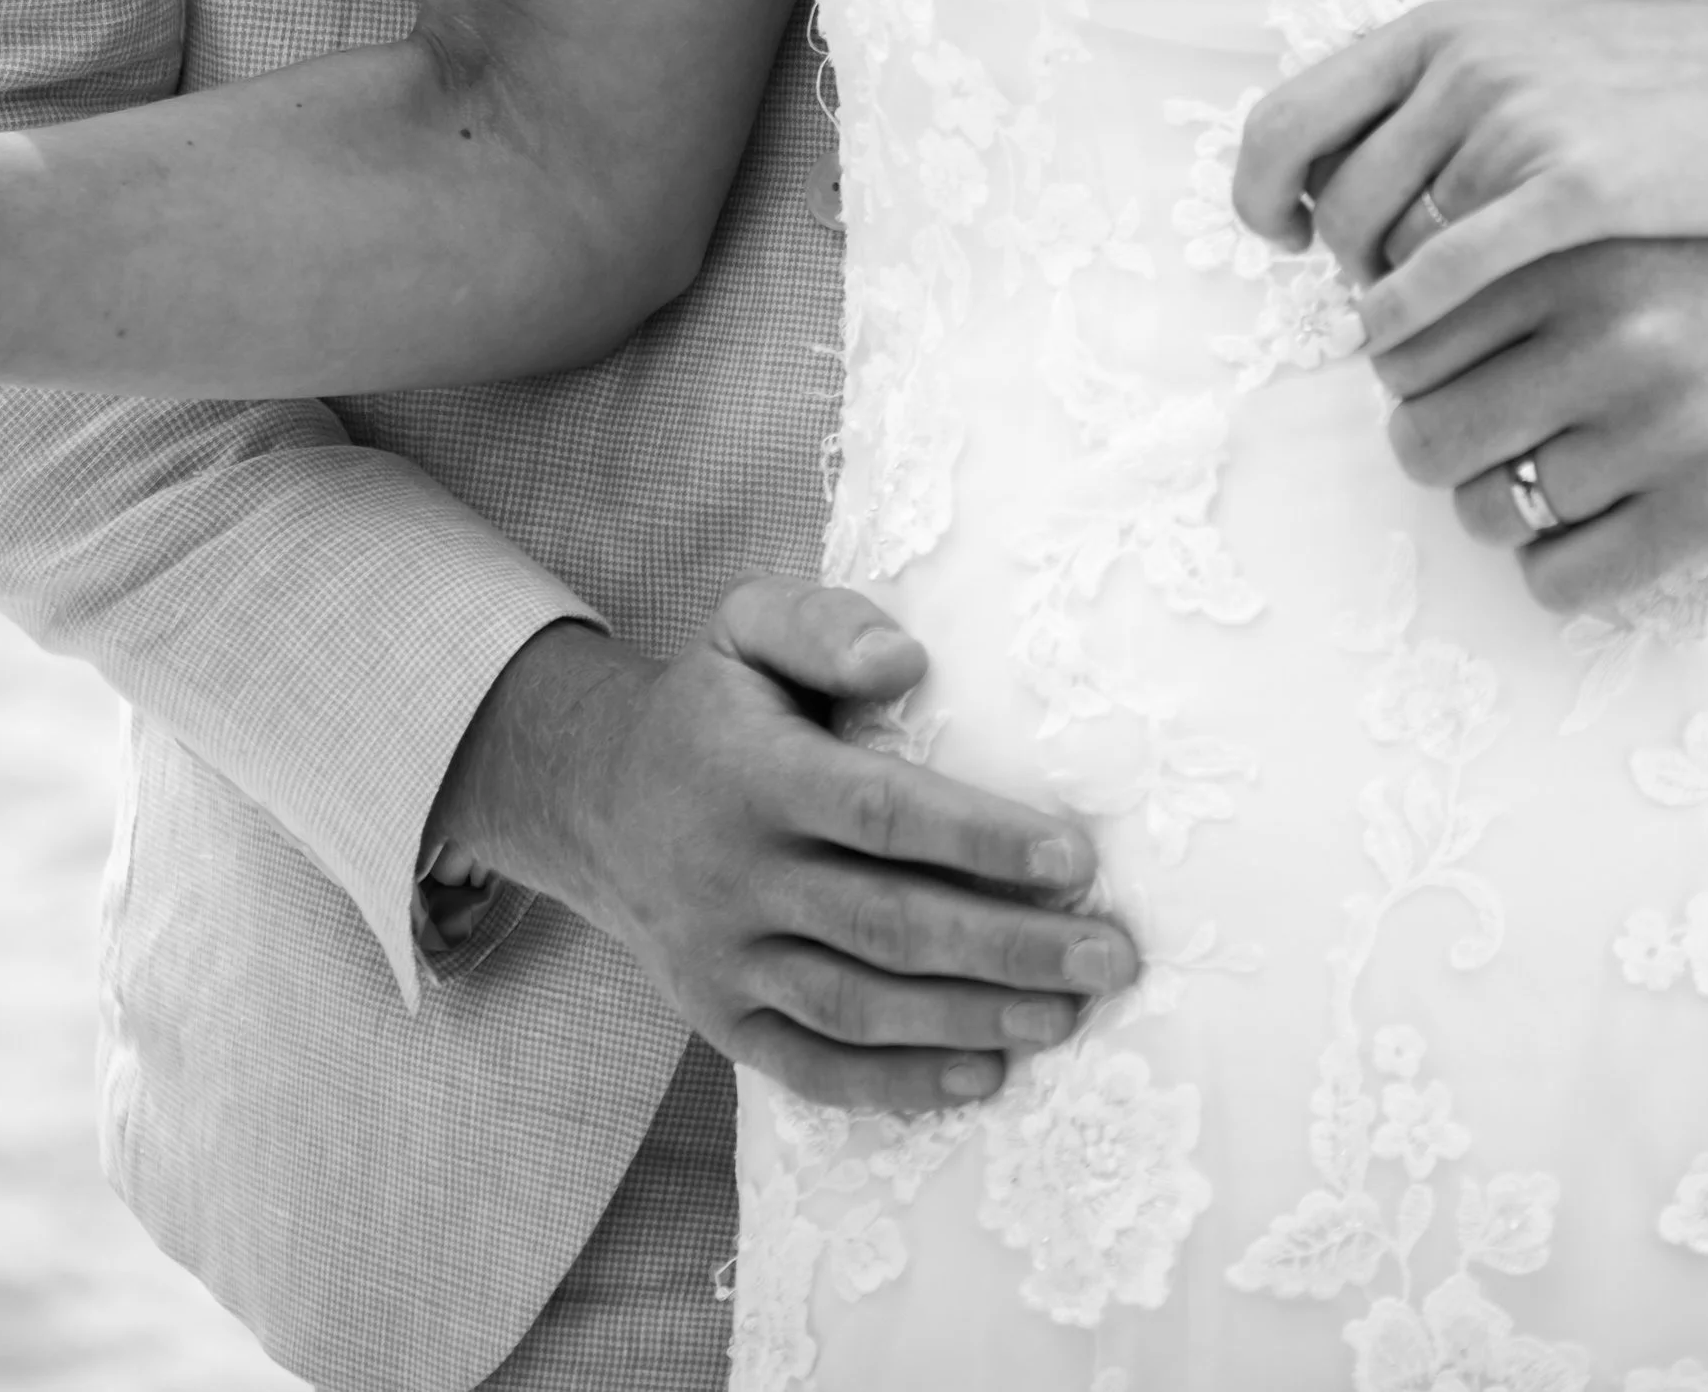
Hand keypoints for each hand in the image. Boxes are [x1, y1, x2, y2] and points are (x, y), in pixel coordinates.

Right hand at [432, 583, 1136, 1115]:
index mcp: (753, 777)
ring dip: (971, 1017)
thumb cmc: (710, 706)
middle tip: (1113, 957)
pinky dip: (897, 1084)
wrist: (594, 798)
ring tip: (1070, 1013)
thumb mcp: (747, 627)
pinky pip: (812, 1066)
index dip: (980, 839)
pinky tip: (981, 1074)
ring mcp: (724, 961)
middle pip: (889, 925)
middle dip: (1010, 947)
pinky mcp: (722, 1020)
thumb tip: (905, 661)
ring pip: (860, 1007)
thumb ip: (823, 624)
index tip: (1075, 858)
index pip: (881, 816)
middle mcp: (735, 878)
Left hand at [1234, 0, 1707, 352]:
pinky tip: (1412, 347)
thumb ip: (1445, 94)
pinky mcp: (1572, 190)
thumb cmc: (1660, 84)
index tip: (1283, 237)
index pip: (1290, 118)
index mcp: (1442, 31)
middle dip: (1341, 262)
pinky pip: (1446, 270)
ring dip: (1384, 300)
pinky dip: (1409, 315)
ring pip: (1389, 243)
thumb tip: (1359, 162)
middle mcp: (1463, 68)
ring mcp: (1516, 126)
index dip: (1264, 190)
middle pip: (1336, 197)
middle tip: (1374, 298)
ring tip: (1416, 333)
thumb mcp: (1530, 53)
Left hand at [1370, 209, 1707, 611]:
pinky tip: (1584, 529)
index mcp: (1569, 255)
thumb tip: (1374, 326)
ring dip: (1493, 508)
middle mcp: (1613, 339)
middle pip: (1426, 436)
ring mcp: (1666, 430)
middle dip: (1432, 446)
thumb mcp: (1602, 217)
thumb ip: (1500, 252)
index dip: (1404, 366)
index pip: (1399, 341)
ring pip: (1487, 515)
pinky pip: (1563, 581)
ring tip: (1534, 477)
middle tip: (1469, 436)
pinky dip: (1551, 569)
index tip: (1437, 370)